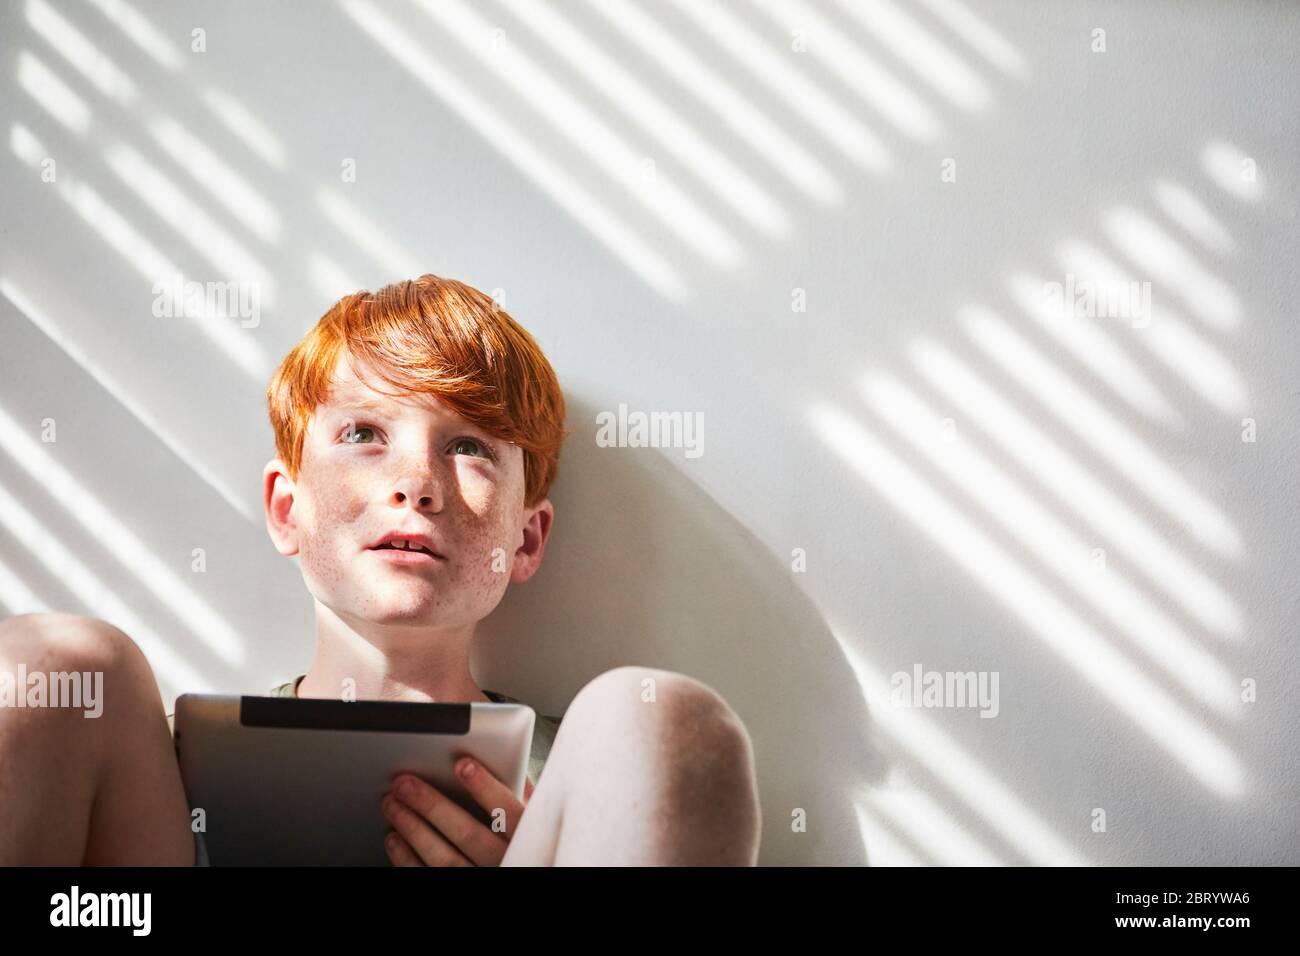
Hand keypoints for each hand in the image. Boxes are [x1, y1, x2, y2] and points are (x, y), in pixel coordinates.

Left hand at [381, 756, 533, 865]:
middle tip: (405, 783)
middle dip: (433, 806)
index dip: (485, 787)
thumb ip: (524, 794)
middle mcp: (504, 860)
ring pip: (444, 859)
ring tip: (392, 803)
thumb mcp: (536, 819)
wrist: (516, 868)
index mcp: (527, 837)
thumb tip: (510, 762)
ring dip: (413, 830)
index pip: (507, 811)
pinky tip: (394, 838)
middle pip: (467, 834)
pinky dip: (407, 859)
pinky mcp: (457, 886)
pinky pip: (428, 877)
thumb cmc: (525, 842)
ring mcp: (479, 875)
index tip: (462, 764)